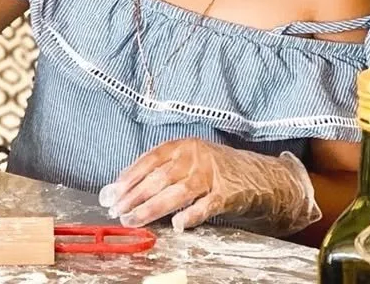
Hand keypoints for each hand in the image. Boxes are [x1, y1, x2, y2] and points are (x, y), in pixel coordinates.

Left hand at [98, 138, 320, 236]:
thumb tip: (125, 188)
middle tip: (117, 210)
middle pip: (159, 177)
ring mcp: (211, 174)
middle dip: (134, 195)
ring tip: (134, 219)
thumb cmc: (213, 169)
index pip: (150, 159)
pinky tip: (177, 225)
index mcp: (183, 145)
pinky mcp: (226, 194)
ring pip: (176, 192)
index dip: (130, 175)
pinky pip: (205, 206)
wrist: (257, 175)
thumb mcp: (188, 160)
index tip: (112, 191)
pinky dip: (190, 216)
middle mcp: (195, 156)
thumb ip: (162, 170)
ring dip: (152, 208)